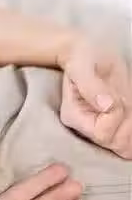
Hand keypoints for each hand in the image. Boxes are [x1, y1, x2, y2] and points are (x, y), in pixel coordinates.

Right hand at [59, 40, 131, 158]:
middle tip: (124, 98)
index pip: (102, 133)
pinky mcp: (112, 127)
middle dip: (130, 122)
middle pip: (117, 144)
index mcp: (74, 116)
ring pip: (126, 145)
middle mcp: (86, 128)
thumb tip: (105, 105)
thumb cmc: (83, 57)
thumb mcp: (82, 66)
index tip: (115, 96)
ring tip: (127, 101)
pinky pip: (130, 141)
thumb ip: (90, 85)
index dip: (116, 115)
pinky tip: (130, 107)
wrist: (89, 54)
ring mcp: (99, 129)